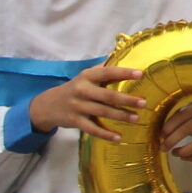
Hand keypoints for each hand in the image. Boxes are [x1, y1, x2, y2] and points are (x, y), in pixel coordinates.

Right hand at [28, 65, 145, 141]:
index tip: (140, 74)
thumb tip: (124, 55)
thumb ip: (103, 69)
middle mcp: (82, 90)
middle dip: (127, 100)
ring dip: (121, 116)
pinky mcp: (75, 121)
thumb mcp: (86, 76)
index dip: (124, 73)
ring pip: (103, 112)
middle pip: (108, 96)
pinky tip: (118, 137)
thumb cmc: (76, 88)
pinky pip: (92, 129)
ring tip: (137, 118)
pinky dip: (105, 134)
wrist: (47, 105)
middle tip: (143, 103)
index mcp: (87, 76)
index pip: (107, 73)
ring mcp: (78, 106)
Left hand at [160, 102, 191, 157]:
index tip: (161, 135)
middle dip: (171, 141)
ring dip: (182, 151)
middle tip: (163, 148)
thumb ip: (179, 120)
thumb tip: (163, 135)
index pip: (181, 116)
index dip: (169, 127)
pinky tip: (184, 157)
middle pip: (186, 130)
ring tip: (174, 153)